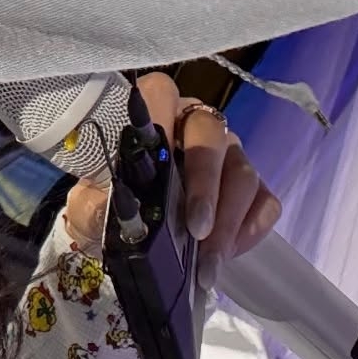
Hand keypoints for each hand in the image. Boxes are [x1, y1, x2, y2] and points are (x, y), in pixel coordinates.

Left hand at [64, 71, 280, 288]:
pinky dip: (249, 231)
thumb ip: (97, 201)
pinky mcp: (253, 189)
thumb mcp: (92, 208)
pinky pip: (265, 201)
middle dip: (206, 186)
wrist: (134, 239)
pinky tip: (227, 254)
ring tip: (207, 265)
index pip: (159, 93)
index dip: (159, 114)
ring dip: (227, 222)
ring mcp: (229, 156)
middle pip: (212, 134)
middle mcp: (195, 128)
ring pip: (242, 172)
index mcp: (153, 120)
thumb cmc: (112, 212)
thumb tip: (115, 204)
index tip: (155, 161)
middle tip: (196, 231)